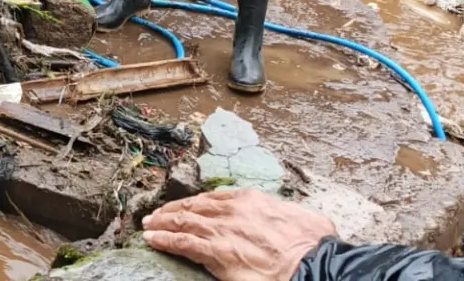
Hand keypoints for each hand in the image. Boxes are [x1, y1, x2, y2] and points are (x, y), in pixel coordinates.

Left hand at [144, 190, 336, 280]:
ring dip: (161, 223)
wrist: (316, 266)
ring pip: (183, 221)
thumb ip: (285, 213)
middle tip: (156, 215)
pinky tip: (152, 239)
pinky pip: (183, 243)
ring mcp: (223, 231)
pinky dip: (164, 239)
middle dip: (172, 210)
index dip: (195, 202)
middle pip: (193, 206)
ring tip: (148, 225)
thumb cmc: (315, 247)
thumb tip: (288, 217)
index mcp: (252, 200)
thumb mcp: (304, 218)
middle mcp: (233, 211)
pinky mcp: (217, 253)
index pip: (214, 197)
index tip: (185, 206)